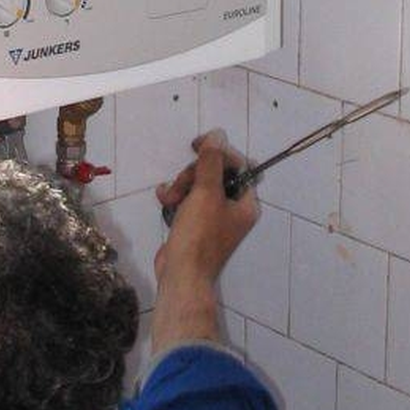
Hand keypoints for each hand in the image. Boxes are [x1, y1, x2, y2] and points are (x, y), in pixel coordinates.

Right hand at [150, 130, 258, 352]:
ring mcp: (214, 219)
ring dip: (181, 186)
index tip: (197, 146)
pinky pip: (188, 200)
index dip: (217, 153)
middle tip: (180, 185)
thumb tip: (217, 135)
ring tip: (169, 198)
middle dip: (193, 175)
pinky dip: (176, 197)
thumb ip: (212, 161)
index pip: (237, 165)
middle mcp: (233, 210)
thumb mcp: (206, 192)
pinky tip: (164, 200)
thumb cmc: (199, 235)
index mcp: (245, 203)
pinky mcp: (195, 226)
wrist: (181, 274)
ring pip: (198, 186)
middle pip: (215, 174)